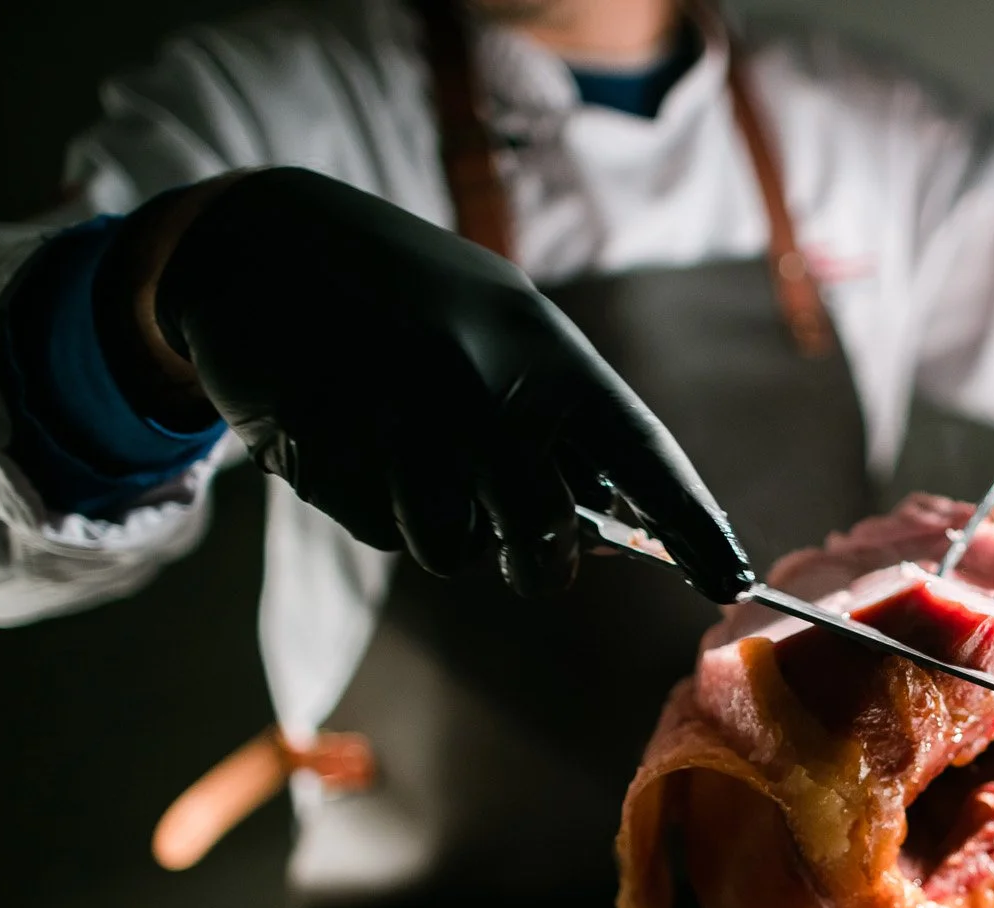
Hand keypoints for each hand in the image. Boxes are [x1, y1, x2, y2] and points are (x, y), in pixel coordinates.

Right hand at [95, 167, 752, 601]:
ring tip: (411, 452)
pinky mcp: (330, 449)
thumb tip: (611, 520)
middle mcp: (482, 386)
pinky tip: (353, 434)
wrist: (261, 241)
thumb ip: (554, 417)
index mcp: (543, 349)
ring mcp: (401, 420)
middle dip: (536, 559)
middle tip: (521, 543)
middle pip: (541, 538)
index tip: (732, 580)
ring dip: (438, 526)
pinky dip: (372, 501)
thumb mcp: (501, 325)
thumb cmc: (409, 296)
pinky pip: (376, 527)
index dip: (693, 525)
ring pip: (450, 548)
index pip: (642, 455)